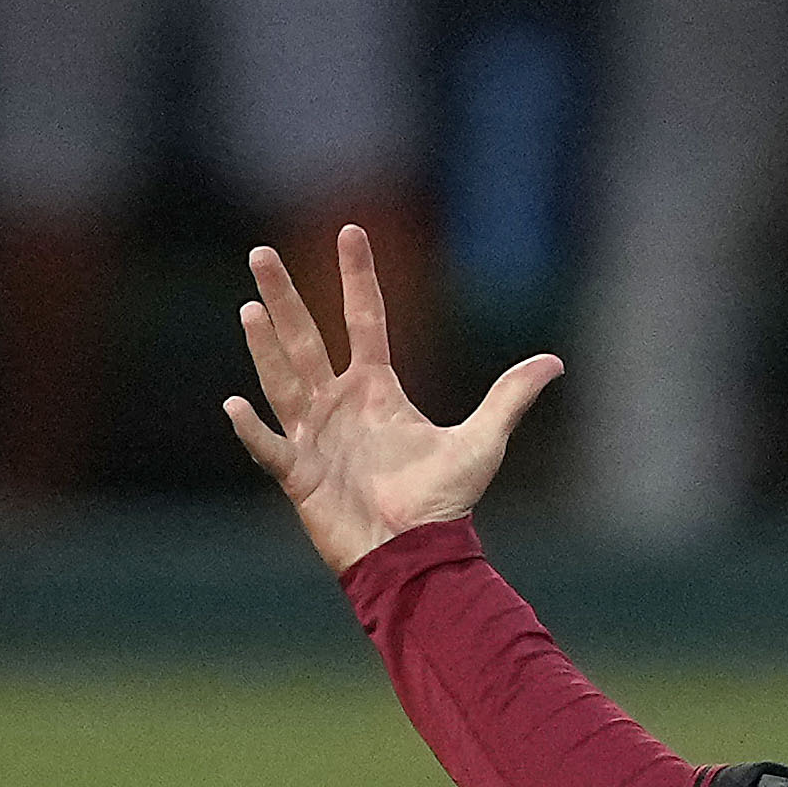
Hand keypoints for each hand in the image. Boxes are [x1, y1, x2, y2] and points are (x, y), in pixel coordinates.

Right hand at [224, 224, 559, 574]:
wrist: (419, 555)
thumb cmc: (444, 502)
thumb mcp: (482, 442)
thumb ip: (510, 398)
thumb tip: (554, 362)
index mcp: (376, 390)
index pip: (363, 319)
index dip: (358, 276)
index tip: (352, 231)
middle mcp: (338, 404)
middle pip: (305, 338)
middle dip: (284, 297)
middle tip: (261, 254)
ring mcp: (313, 436)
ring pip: (282, 380)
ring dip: (265, 347)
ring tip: (250, 309)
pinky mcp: (299, 474)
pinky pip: (270, 447)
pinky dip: (252, 429)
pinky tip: (233, 403)